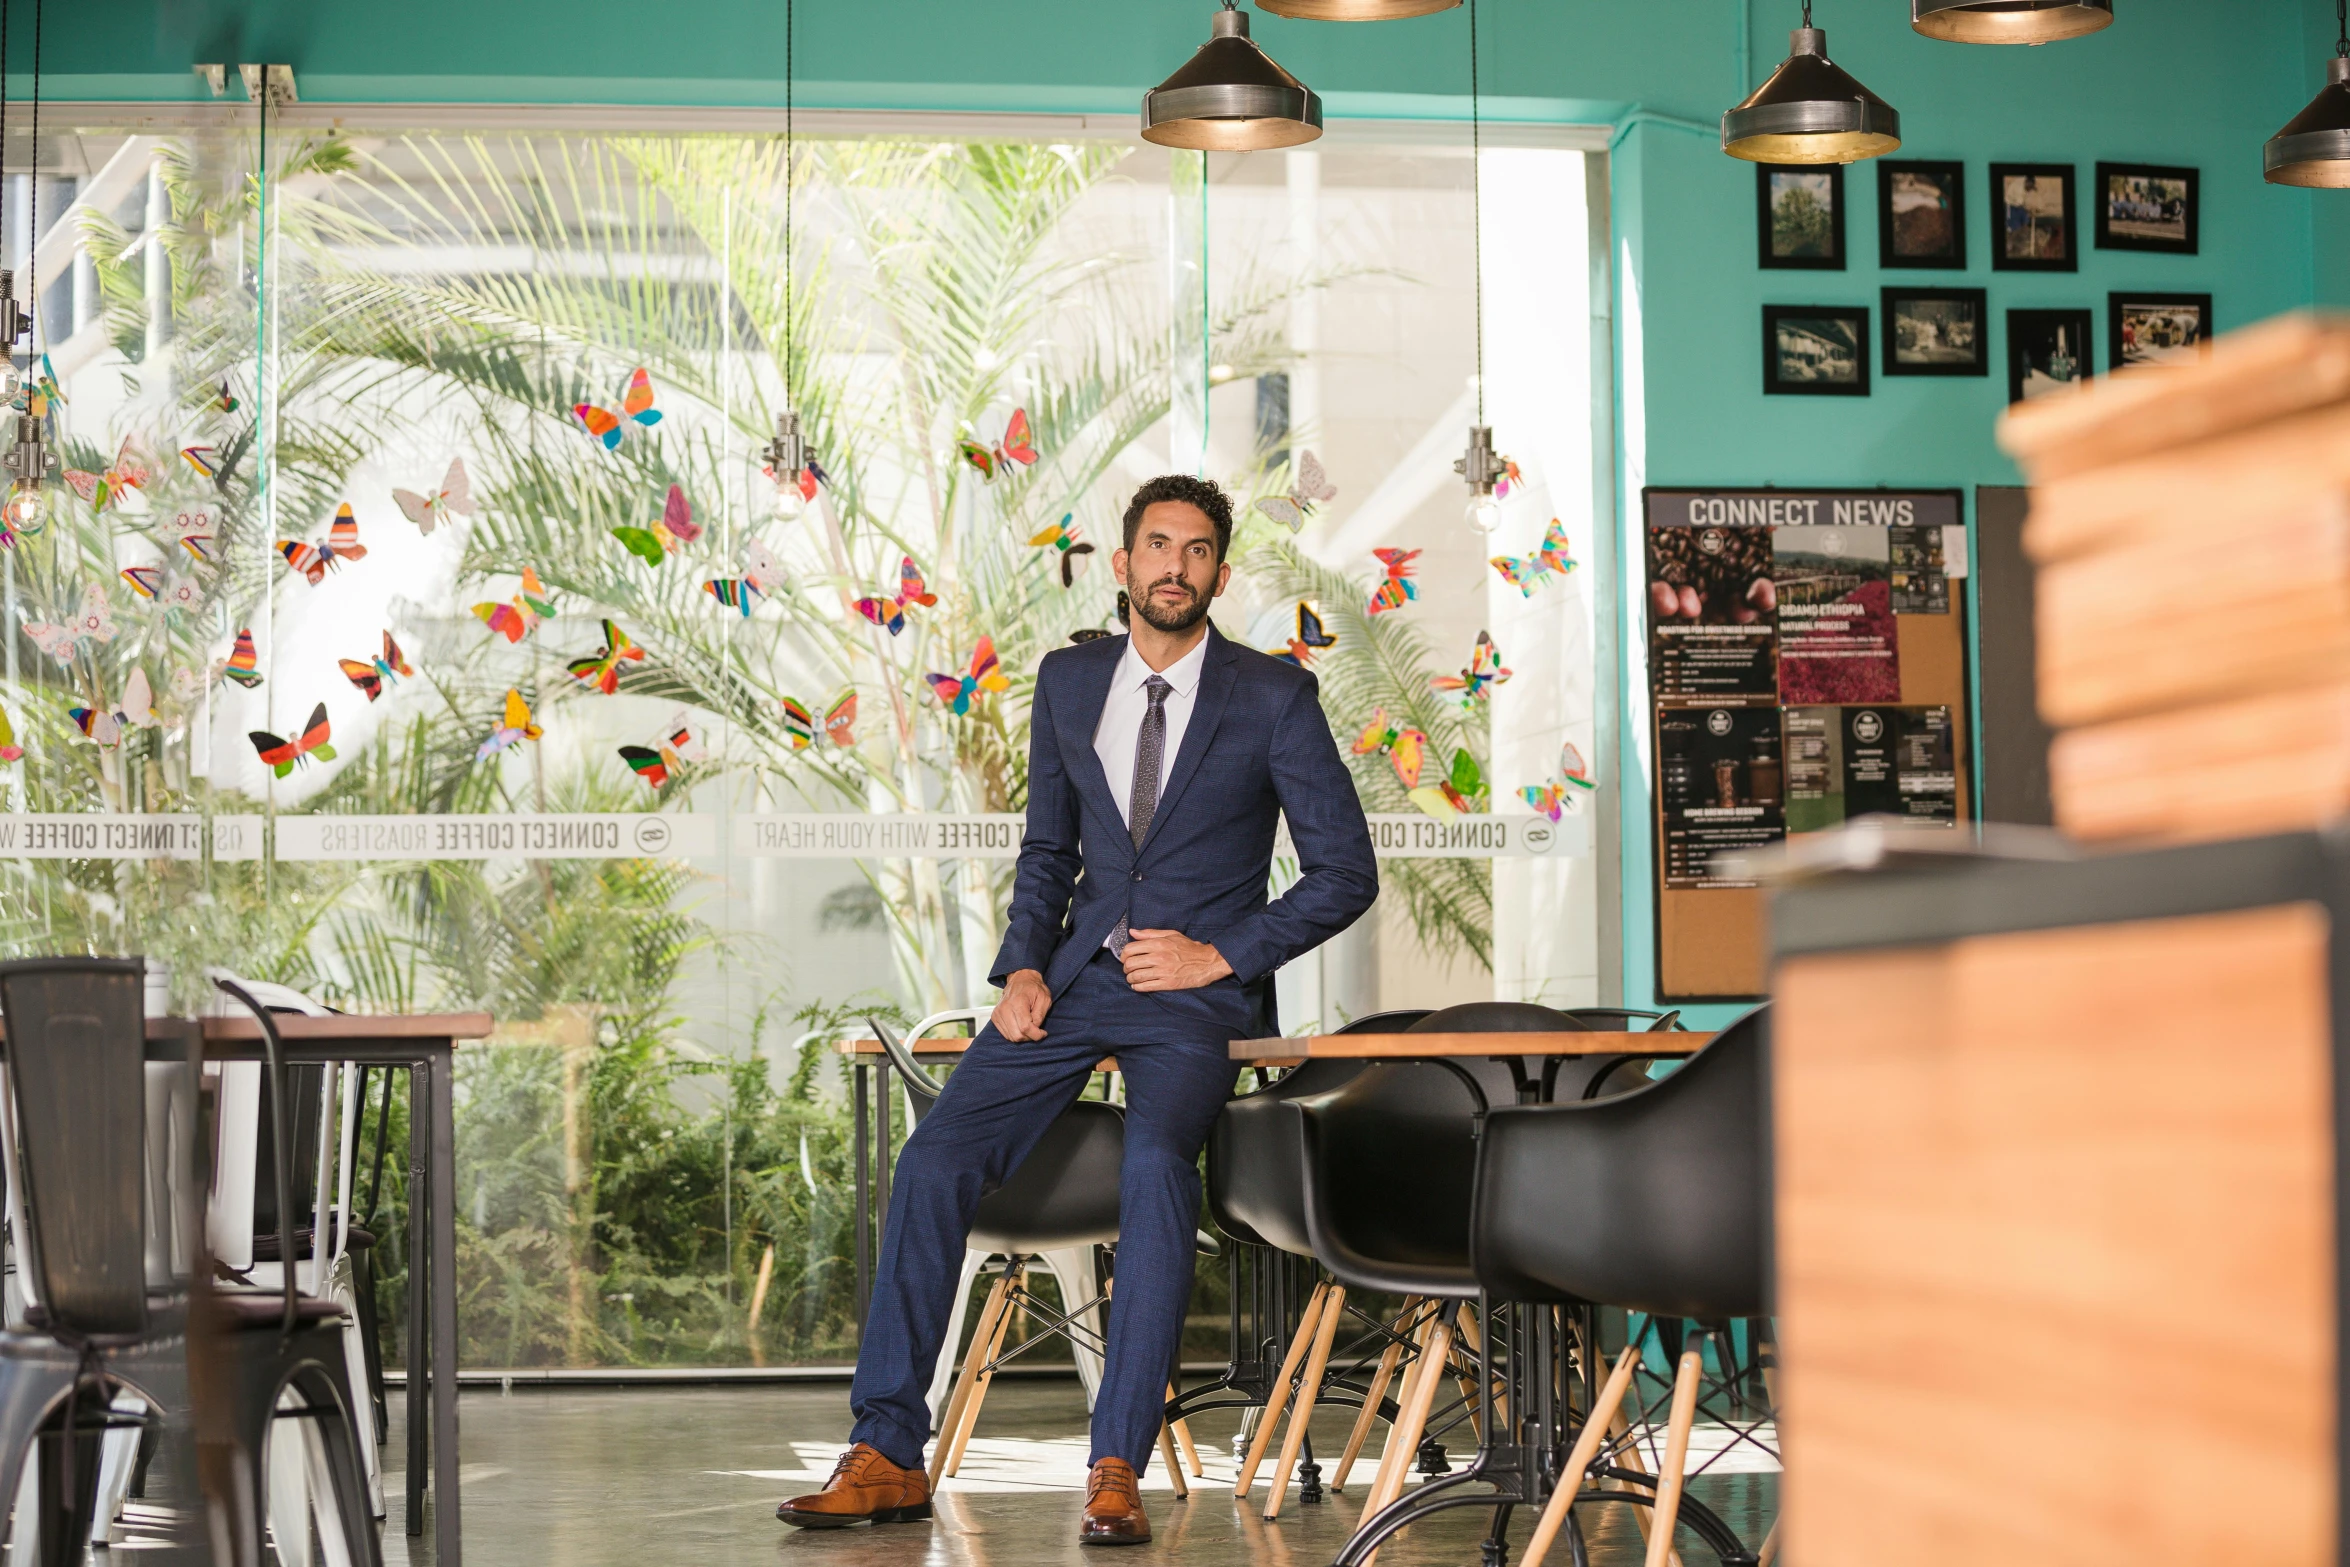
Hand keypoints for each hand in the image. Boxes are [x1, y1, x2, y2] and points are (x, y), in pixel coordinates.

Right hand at [993, 969, 1051, 1040]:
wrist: (1020, 979)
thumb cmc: (1034, 988)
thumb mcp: (1044, 999)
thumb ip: (1040, 1015)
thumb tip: (1035, 1029)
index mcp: (1018, 1002)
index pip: (1025, 1028)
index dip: (1036, 1035)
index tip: (1043, 1033)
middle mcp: (1004, 1008)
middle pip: (1017, 1035)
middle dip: (1030, 1037)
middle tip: (1037, 1030)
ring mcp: (998, 1013)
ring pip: (1011, 1037)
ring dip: (1023, 1036)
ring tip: (1029, 1026)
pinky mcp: (995, 1017)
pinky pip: (1006, 1034)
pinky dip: (1015, 1033)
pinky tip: (1021, 1025)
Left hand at [1119, 930, 1233, 992]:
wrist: (1207, 962)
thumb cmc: (1189, 948)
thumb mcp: (1171, 935)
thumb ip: (1150, 933)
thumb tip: (1132, 932)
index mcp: (1159, 944)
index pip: (1131, 949)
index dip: (1123, 955)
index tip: (1125, 958)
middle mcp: (1159, 957)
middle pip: (1130, 964)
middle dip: (1125, 968)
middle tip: (1128, 969)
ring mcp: (1163, 971)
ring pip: (1136, 976)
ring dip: (1130, 979)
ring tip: (1132, 978)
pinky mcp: (1168, 983)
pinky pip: (1146, 987)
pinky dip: (1137, 987)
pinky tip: (1137, 986)